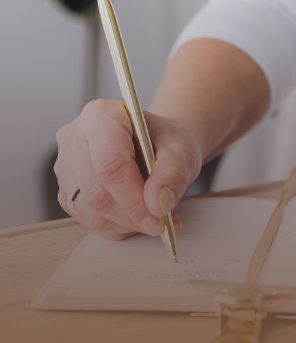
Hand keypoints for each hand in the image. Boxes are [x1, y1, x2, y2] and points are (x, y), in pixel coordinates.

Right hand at [53, 100, 201, 239]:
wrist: (158, 143)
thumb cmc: (167, 141)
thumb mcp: (182, 151)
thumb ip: (173, 176)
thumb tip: (158, 204)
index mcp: (101, 116)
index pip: (111, 166)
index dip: (134, 199)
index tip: (158, 218)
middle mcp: (75, 137)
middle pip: (97, 192)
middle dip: (132, 216)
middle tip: (162, 224)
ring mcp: (65, 164)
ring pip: (89, 211)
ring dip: (124, 224)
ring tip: (154, 218)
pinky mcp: (66, 188)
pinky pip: (86, 219)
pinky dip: (115, 226)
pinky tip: (136, 217)